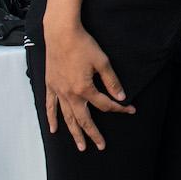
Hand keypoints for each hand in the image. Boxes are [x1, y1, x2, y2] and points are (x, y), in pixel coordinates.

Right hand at [42, 23, 134, 151]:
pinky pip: (50, 106)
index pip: (105, 104)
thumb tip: (121, 96)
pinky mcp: (50, 86)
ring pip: (67, 118)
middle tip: (101, 146)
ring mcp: (59, 91)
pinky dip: (52, 119)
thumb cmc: (83, 45)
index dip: (119, 108)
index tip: (130, 110)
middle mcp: (70, 94)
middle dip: (93, 134)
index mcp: (85, 89)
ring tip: (80, 146)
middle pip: (84, 119)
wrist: (61, 33)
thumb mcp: (103, 62)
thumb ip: (112, 81)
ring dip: (74, 133)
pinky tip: (54, 130)